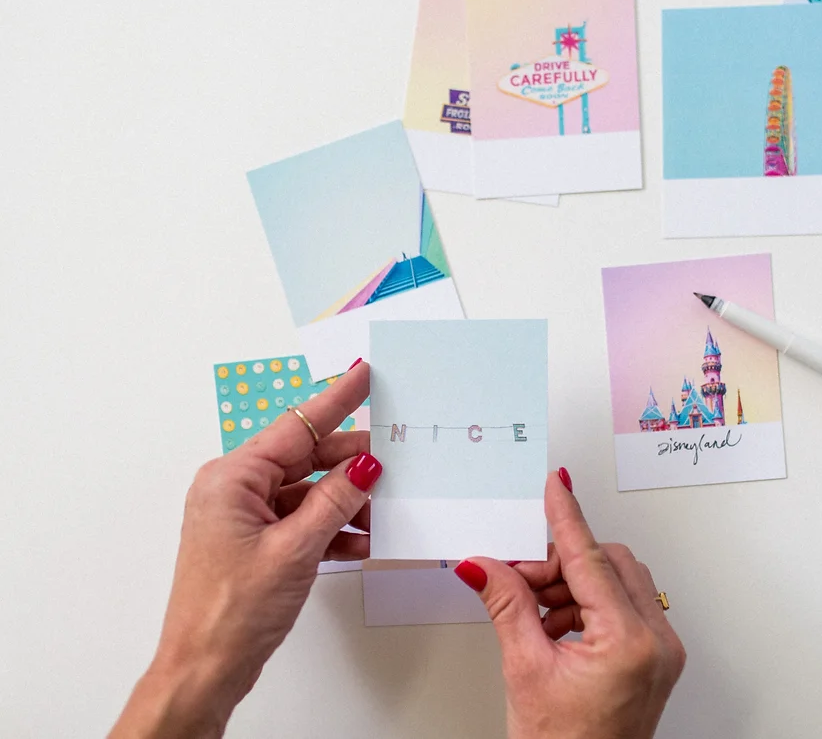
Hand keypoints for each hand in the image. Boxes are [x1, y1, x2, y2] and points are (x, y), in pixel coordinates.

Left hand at [110, 360, 379, 737]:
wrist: (205, 670)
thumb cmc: (230, 613)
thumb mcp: (295, 550)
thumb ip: (335, 501)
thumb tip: (365, 466)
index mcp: (232, 479)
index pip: (297, 426)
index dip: (337, 399)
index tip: (364, 373)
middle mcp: (235, 490)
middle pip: (307, 458)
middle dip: (351, 464)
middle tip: (394, 459)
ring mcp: (245, 517)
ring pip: (309, 492)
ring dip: (346, 504)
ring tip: (383, 511)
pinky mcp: (257, 542)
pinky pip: (304, 520)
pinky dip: (333, 529)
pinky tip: (362, 542)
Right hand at [456, 469, 685, 738]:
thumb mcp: (526, 671)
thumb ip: (507, 606)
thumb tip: (485, 565)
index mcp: (630, 643)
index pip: (592, 560)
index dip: (567, 518)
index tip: (556, 486)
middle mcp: (657, 642)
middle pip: (611, 564)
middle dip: (562, 564)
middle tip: (519, 575)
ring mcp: (662, 651)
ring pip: (619, 582)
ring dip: (573, 585)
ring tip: (533, 611)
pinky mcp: (656, 658)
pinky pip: (625, 606)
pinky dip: (587, 606)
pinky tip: (553, 626)